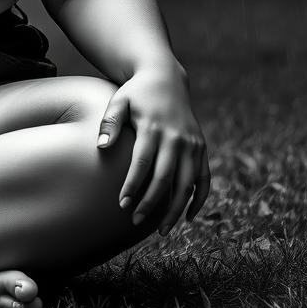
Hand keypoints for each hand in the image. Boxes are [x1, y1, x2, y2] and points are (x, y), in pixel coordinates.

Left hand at [96, 66, 210, 234]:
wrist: (165, 77)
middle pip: (166, 178)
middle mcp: (177, 138)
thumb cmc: (136, 93)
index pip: (143, 163)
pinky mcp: (201, 148)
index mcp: (154, 127)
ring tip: (161, 231)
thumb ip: (109, 123)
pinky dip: (199, 199)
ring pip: (187, 185)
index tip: (122, 204)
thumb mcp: (119, 100)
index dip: (133, 186)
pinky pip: (205, 179)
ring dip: (175, 210)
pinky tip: (187, 216)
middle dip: (151, 203)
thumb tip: (102, 147)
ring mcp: (192, 144)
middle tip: (136, 221)